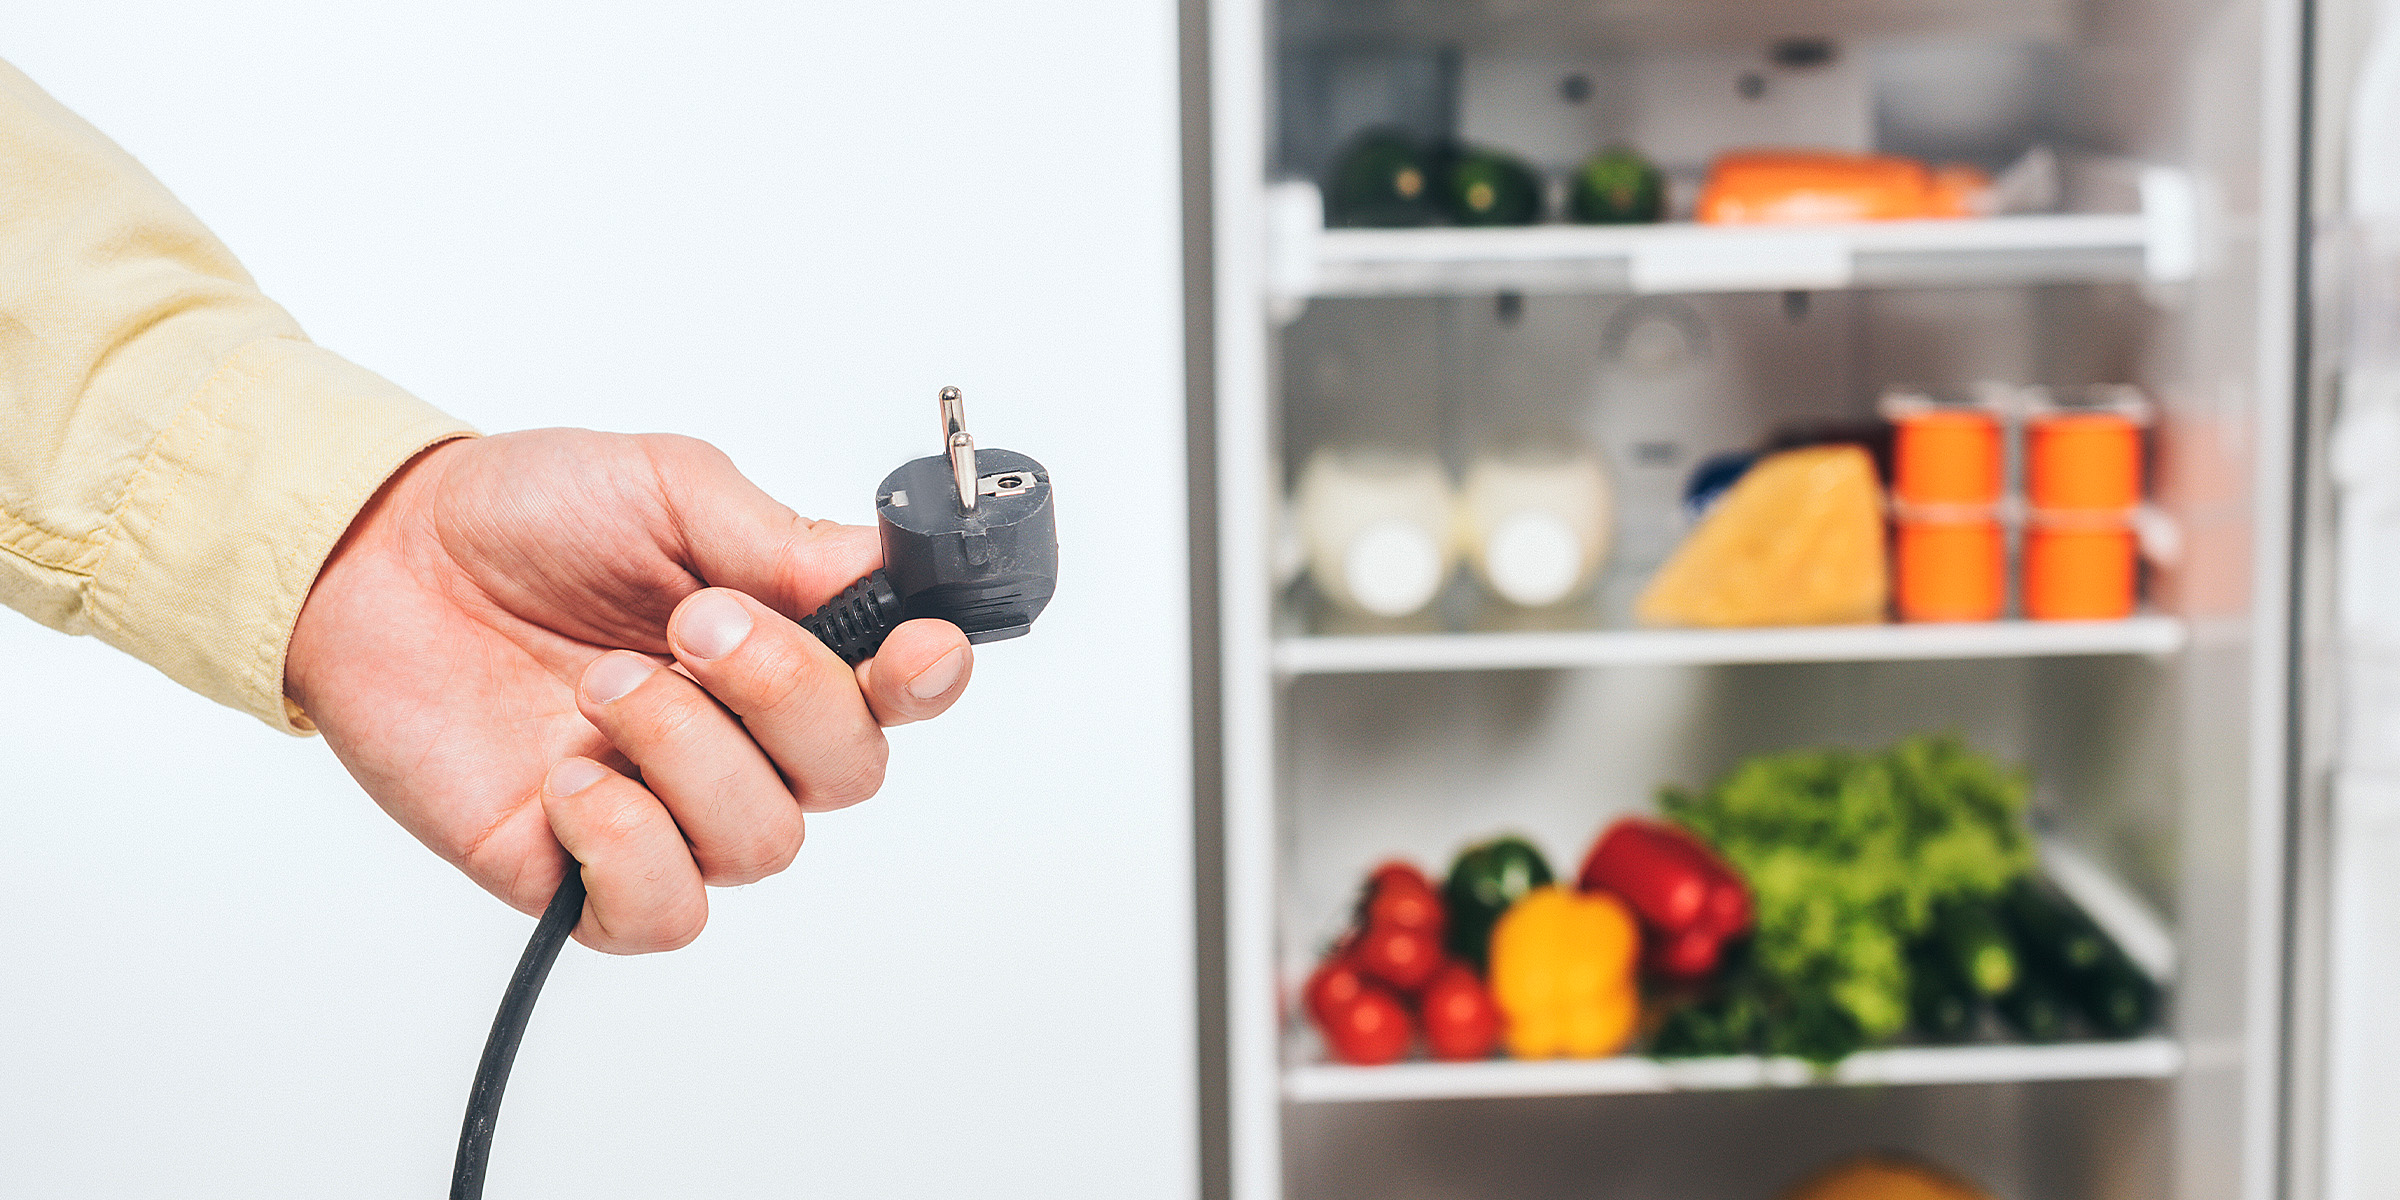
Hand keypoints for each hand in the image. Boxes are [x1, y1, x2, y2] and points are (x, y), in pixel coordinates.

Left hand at [284, 430, 972, 952]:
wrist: (375, 558)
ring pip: (764, 840)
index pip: (899, 692)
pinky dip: (633, 843)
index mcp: (782, 644)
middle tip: (697, 625)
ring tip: (602, 685)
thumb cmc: (522, 518)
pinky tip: (575, 777)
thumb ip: (778, 538)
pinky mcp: (580, 871)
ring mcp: (667, 809)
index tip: (915, 650)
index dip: (927, 681)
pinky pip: (668, 909)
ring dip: (690, 751)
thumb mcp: (664, 487)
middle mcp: (741, 737)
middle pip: (849, 773)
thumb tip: (880, 572)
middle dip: (787, 693)